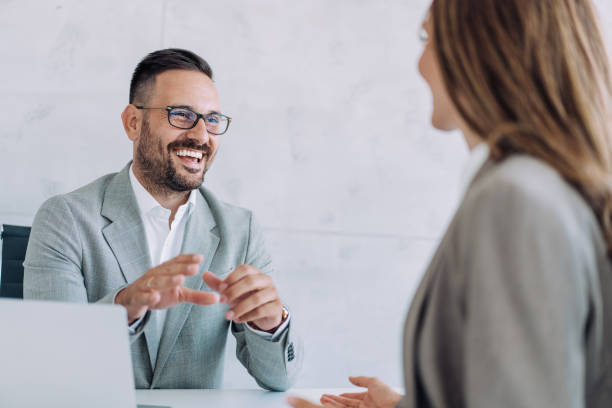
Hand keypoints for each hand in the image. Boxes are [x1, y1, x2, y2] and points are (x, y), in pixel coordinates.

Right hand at [115, 254, 218, 322]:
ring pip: (156, 282)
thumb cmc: (158, 293)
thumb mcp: (180, 294)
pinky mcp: (137, 298)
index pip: (177, 262)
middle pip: (169, 270)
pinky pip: (142, 297)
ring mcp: (145, 285)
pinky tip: (155, 297)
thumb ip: (198, 296)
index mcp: (166, 271)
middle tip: (195, 268)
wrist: (132, 301)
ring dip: (168, 280)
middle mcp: (156, 274)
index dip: (188, 259)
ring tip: (180, 280)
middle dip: (182, 268)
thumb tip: (218, 298)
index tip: (200, 258)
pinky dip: (148, 297)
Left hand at [202, 264, 283, 331]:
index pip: (245, 269)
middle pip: (251, 281)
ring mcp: (273, 293)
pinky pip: (262, 311)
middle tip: (221, 301)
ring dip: (239, 307)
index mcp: (256, 273)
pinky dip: (247, 316)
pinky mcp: (276, 307)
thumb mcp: (233, 292)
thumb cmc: (247, 298)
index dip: (232, 277)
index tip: (220, 289)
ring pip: (256, 298)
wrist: (266, 314)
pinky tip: (237, 320)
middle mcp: (266, 280)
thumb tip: (204, 274)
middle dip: (234, 291)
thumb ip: (219, 284)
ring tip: (227, 316)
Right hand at [288, 376, 402, 407]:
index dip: (339, 397)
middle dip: (331, 401)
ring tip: (320, 401)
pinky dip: (335, 406)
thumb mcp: (374, 382)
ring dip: (331, 404)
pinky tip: (328, 405)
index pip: (350, 399)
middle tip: (321, 398)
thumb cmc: (390, 397)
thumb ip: (361, 380)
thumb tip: (350, 377)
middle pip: (343, 405)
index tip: (329, 396)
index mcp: (368, 399)